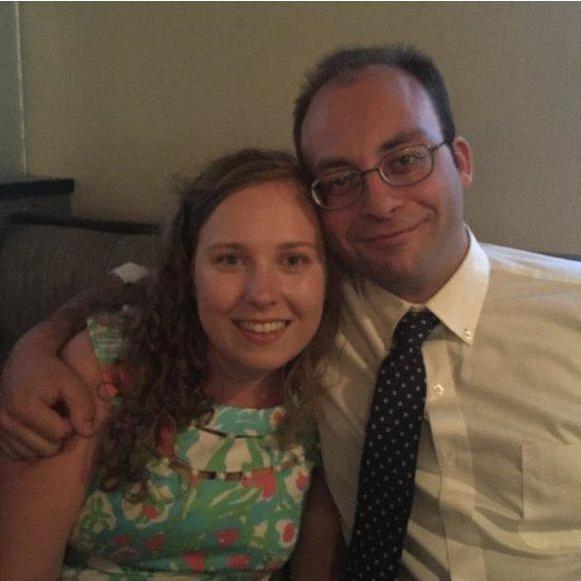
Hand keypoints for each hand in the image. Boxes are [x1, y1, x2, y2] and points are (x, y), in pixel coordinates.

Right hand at [0, 330, 96, 460]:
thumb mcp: (72, 383)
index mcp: (24, 407)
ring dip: (47, 441)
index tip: (67, 407)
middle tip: (59, 414)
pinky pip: (20, 455)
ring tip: (48, 419)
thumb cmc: (52, 371)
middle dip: (59, 434)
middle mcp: (5, 421)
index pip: (59, 434)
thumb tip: (88, 433)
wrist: (24, 362)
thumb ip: (83, 406)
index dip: (71, 422)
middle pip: (47, 449)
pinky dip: (33, 445)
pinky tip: (37, 427)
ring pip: (34, 455)